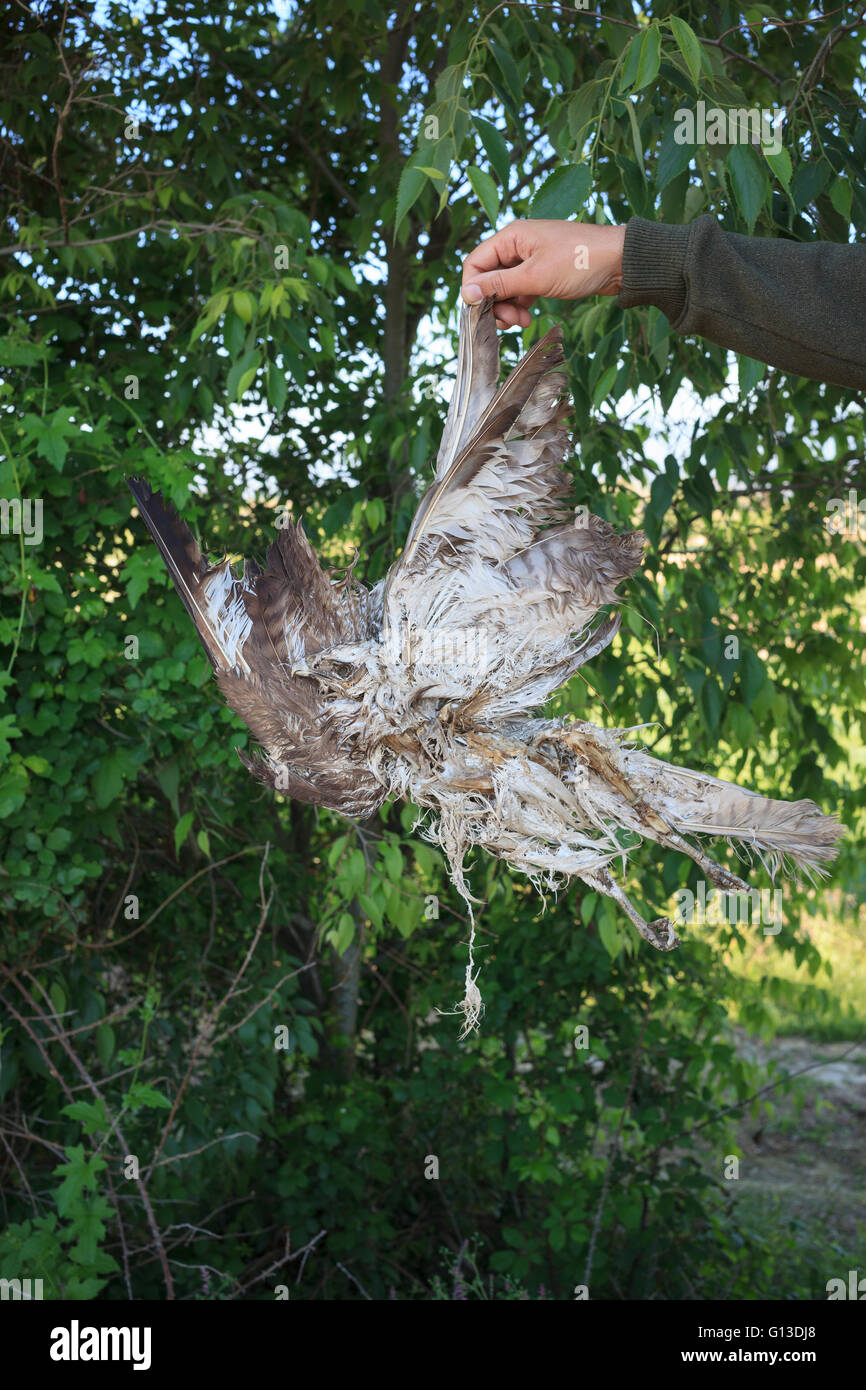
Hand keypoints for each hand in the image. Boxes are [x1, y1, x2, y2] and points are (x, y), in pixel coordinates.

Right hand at [461, 219, 625, 326]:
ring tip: (522, 322)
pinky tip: (529, 318)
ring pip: (505, 287)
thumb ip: (499, 285)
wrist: (620, 262)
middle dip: (494, 303)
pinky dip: (521, 305)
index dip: (473, 290)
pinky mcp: (543, 272)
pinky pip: (521, 290)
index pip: (475, 264)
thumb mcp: (535, 276)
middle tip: (509, 323)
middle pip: (489, 278)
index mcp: (511, 237)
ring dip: (508, 307)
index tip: (482, 313)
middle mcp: (517, 245)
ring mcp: (530, 259)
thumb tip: (466, 293)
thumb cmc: (579, 261)